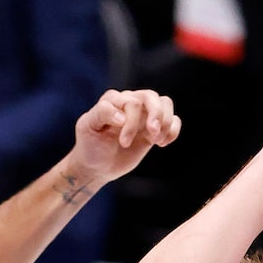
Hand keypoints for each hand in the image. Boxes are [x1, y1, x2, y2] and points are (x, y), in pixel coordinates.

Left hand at [66, 89, 181, 188]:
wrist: (95, 165)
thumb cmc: (89, 145)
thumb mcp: (88, 126)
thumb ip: (102, 113)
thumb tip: (122, 116)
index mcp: (114, 100)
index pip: (132, 102)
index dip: (132, 122)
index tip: (123, 143)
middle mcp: (131, 102)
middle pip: (152, 97)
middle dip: (155, 116)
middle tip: (152, 137)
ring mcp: (143, 115)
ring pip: (165, 103)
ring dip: (165, 122)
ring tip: (156, 141)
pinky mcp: (153, 130)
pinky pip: (174, 120)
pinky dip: (173, 130)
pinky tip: (162, 144)